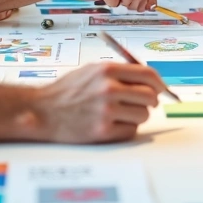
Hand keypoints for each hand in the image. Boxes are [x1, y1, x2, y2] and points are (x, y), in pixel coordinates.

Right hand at [31, 62, 164, 142]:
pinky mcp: (103, 132)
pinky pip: (131, 131)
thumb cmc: (66, 91)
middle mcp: (109, 89)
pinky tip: (111, 124)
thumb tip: (149, 80)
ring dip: (136, 116)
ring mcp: (106, 111)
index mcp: (107, 70)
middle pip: (150, 96)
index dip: (159, 83)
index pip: (148, 75)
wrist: (41, 111)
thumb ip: (119, 73)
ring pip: (143, 115)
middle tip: (142, 104)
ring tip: (119, 114)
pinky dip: (125, 129)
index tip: (160, 88)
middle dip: (150, 101)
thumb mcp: (92, 71)